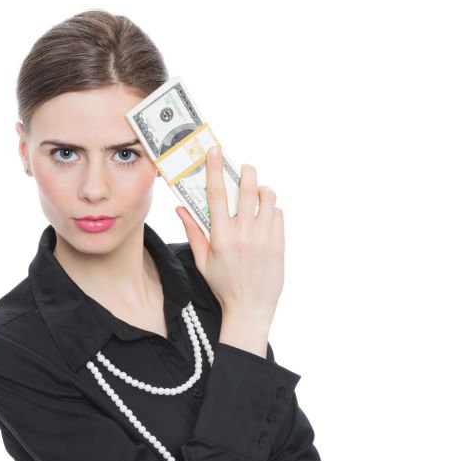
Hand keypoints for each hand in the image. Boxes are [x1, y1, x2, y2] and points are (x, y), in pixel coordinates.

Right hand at [176, 151, 283, 322]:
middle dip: (246, 172)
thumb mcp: (203, 261)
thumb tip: (181, 207)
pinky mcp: (279, 244)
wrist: (250, 309)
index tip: (216, 151)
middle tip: (243, 168)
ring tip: (256, 193)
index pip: (217, 195)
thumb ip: (193, 232)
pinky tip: (264, 216)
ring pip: (268, 197)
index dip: (215, 169)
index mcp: (221, 238)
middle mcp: (244, 235)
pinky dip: (271, 209)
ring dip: (261, 189)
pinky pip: (278, 214)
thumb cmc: (223, 285)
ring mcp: (265, 239)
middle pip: (248, 189)